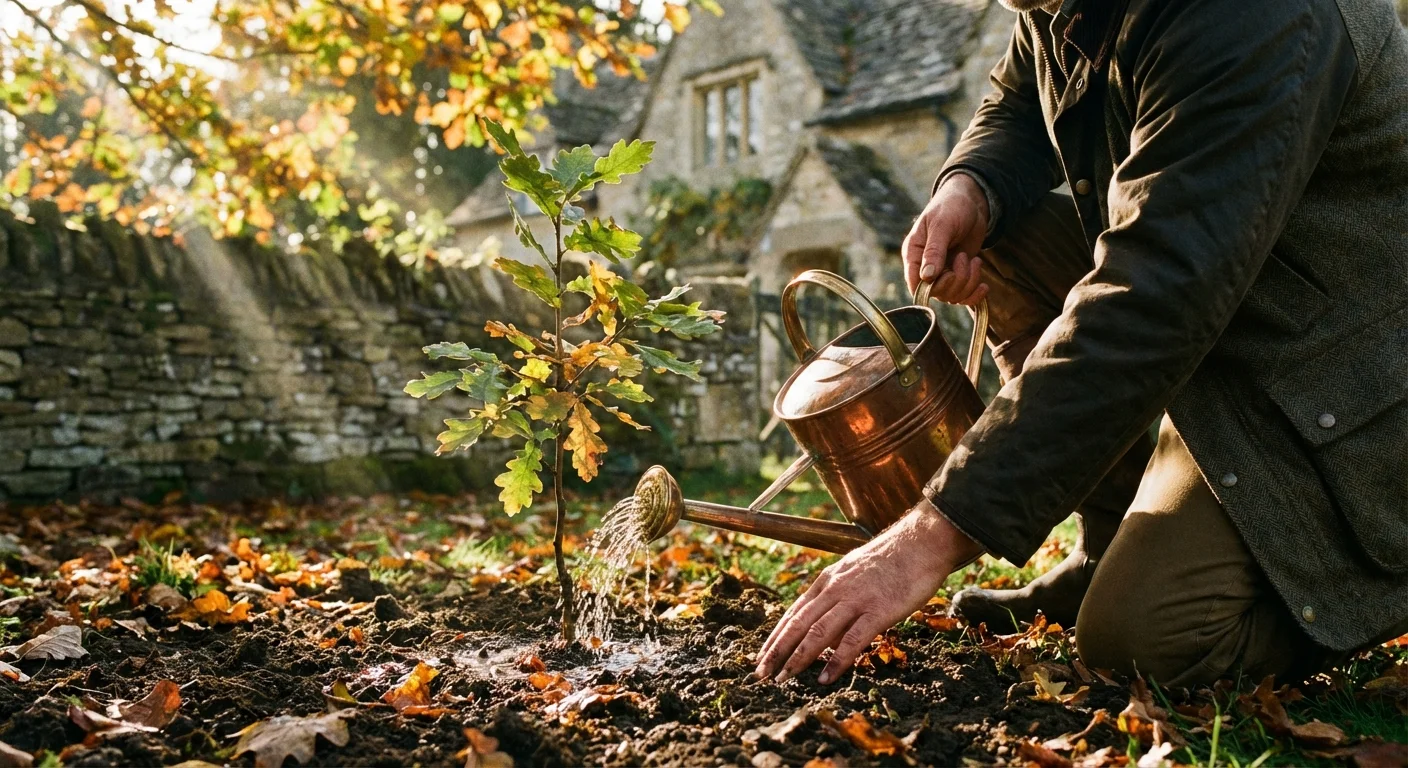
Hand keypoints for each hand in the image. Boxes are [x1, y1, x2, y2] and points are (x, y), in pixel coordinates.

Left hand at [753, 500, 982, 684]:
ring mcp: (855, 599)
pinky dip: (836, 661)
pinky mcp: (877, 610)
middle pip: (798, 624)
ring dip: (798, 657)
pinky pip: (852, 640)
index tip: (762, 656)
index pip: (794, 613)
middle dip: (776, 650)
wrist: (920, 543)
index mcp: (827, 580)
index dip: (776, 636)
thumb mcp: (854, 573)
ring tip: (783, 678)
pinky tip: (825, 678)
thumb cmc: (891, 561)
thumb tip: (828, 634)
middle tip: (760, 673)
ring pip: (818, 632)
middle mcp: (835, 589)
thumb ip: (838, 599)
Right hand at [903, 173, 990, 306]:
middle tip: (964, 257)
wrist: (972, 202)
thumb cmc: (951, 207)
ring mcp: (943, 273)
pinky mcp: (959, 275)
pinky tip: (984, 286)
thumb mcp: (942, 225)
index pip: (915, 285)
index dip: (931, 288)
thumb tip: (927, 276)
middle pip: (937, 293)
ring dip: (968, 282)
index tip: (949, 274)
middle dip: (957, 280)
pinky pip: (964, 296)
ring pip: (952, 296)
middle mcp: (926, 267)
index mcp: (914, 254)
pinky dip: (975, 294)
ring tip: (974, 261)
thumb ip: (934, 251)